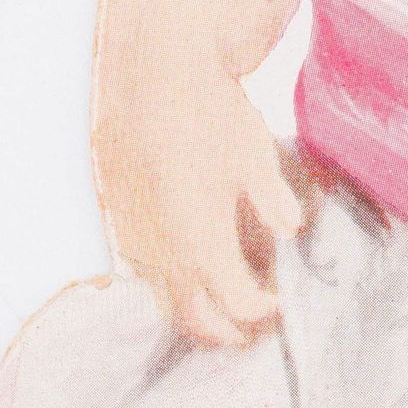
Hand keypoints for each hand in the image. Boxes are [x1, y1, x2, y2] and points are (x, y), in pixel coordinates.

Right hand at [92, 50, 307, 347]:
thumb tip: (291, 231)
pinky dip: (172, 278)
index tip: (281, 304)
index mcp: (204, 247)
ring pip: (166, 299)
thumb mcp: (258, 160)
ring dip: (198, 308)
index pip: (241, 307)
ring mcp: (135, 240)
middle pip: (198, 322)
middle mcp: (164, 255)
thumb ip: (274, 204)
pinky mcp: (116, 220)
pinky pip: (144, 270)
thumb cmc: (210, 116)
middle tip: (254, 327)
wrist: (151, 74)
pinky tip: (190, 260)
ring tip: (225, 298)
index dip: (265, 312)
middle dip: (229, 333)